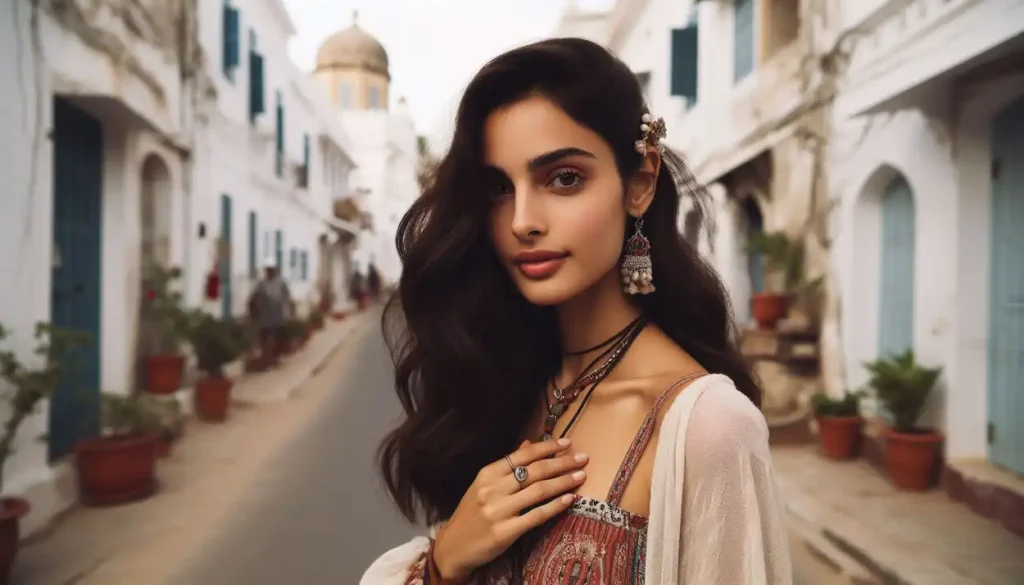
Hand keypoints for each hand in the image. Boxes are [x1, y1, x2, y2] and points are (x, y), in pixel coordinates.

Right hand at [432, 438, 587, 579]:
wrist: (452, 547)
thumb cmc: (471, 514)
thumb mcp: (483, 485)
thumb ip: (507, 466)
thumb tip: (528, 443)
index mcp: (487, 474)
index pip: (522, 455)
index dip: (547, 447)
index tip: (567, 443)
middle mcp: (492, 489)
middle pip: (534, 471)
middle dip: (562, 463)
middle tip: (583, 458)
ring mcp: (498, 510)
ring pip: (538, 490)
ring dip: (563, 481)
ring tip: (581, 476)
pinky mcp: (505, 532)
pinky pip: (536, 516)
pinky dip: (555, 506)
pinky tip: (569, 499)